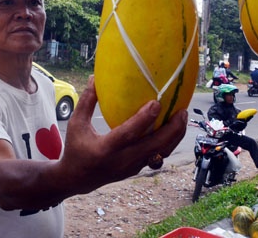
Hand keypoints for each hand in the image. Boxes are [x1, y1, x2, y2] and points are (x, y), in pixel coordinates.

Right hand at [60, 76, 187, 195]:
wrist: (77, 179)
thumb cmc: (75, 148)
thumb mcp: (76, 124)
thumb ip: (87, 101)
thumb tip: (95, 77)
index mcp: (105, 149)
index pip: (128, 133)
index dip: (144, 119)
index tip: (157, 103)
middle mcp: (122, 160)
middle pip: (154, 146)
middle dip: (171, 129)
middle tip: (181, 111)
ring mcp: (132, 167)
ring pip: (160, 153)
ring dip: (174, 136)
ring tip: (182, 118)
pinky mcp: (137, 169)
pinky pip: (157, 156)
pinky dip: (168, 143)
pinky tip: (173, 129)